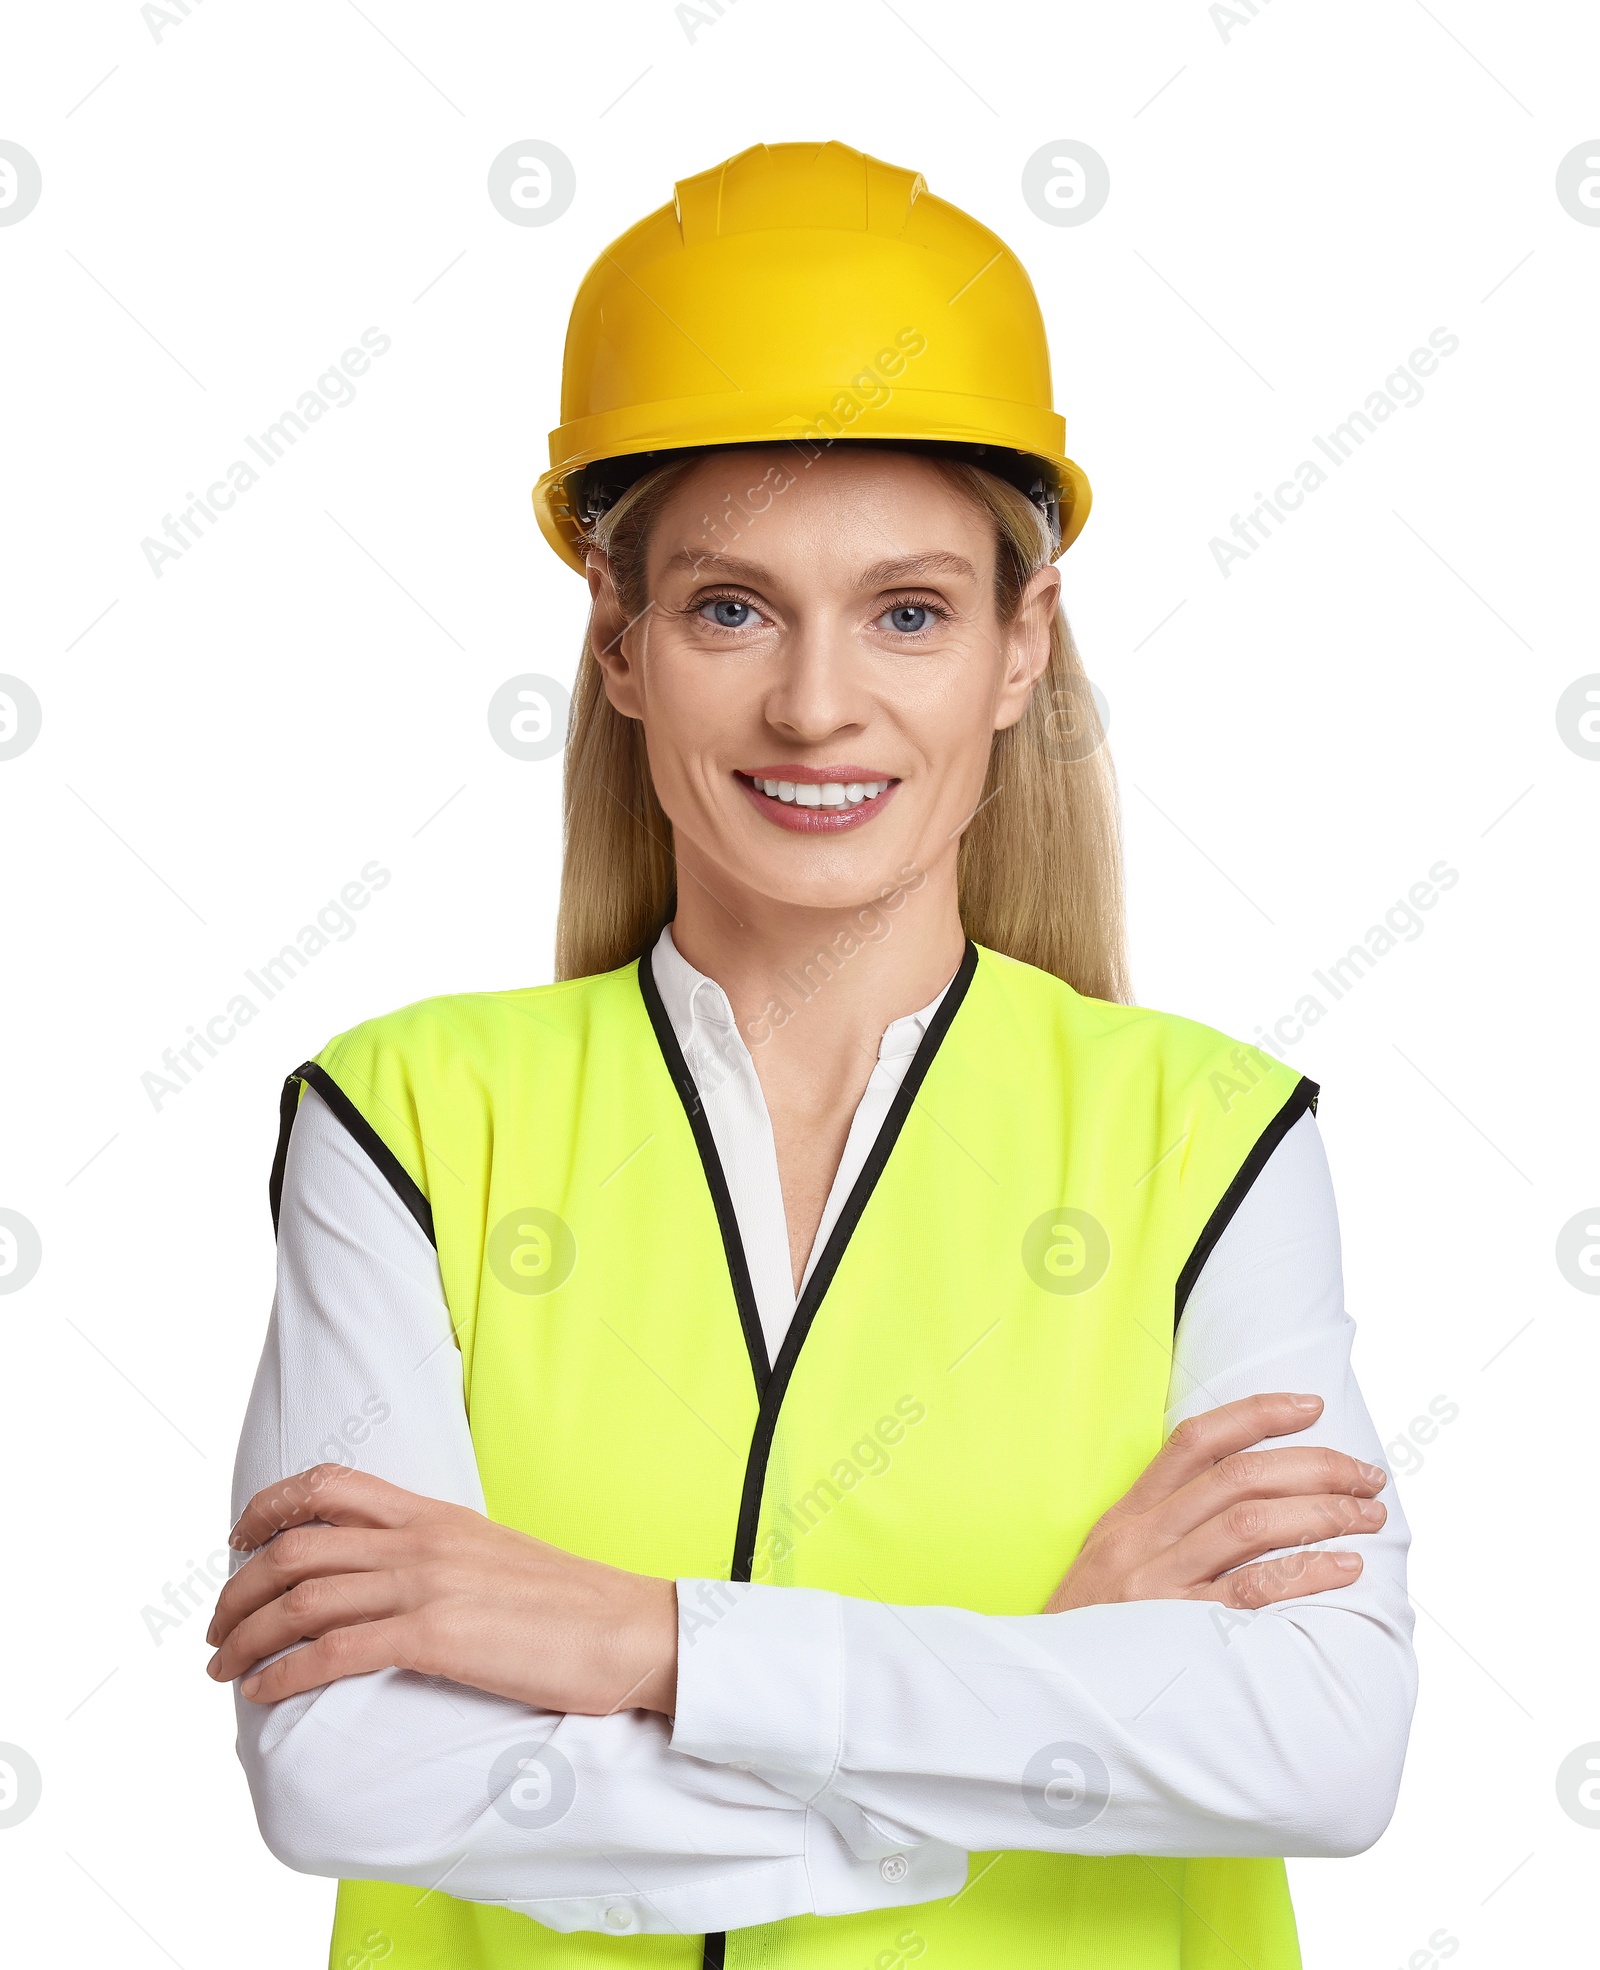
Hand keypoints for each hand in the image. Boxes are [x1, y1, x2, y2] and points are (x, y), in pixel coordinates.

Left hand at [206, 1465, 677, 1712]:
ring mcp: (427, 1584)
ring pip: (301, 1600)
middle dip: (238, 1589)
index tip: (238, 1541)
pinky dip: (284, 1673)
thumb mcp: (491, 1556)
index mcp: (435, 1513)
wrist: (627, 1629)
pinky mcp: (435, 1636)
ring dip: (245, 1638)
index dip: (268, 1508)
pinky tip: (263, 1693)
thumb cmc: (568, 1605)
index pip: (331, 1486)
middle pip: (296, 1547)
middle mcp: (421, 1539)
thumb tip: (386, 1582)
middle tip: (215, 1629)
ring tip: (222, 1669)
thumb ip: (436, 1556)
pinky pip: (333, 1651)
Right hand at [1046, 1392, 1386, 1613]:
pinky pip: (1251, 1591)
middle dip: (1315, 1467)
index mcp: (1127, 1514)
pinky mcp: (1175, 1631)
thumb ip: (1164, 1528)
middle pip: (1239, 1477)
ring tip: (1366, 1517)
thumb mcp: (1112, 1563)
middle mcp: (1141, 1538)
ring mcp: (1157, 1583)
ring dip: (1321, 1514)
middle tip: (1367, 1477)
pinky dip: (1305, 1572)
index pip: (1197, 1440)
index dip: (1257, 1414)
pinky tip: (1344, 1568)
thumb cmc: (1093, 1631)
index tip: (1310, 1406)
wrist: (1045, 1696)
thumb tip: (1248, 1498)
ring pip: (1250, 1523)